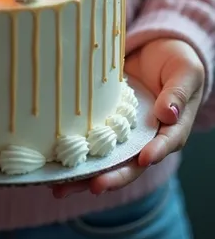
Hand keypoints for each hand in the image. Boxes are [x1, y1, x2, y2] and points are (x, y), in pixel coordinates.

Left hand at [53, 38, 204, 198]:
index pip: (165, 144)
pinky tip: (52, 163)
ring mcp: (124, 133)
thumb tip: (168, 113)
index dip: (154, 153)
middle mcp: (147, 138)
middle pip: (131, 164)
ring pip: (106, 159)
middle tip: (93, 186)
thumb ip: (178, 93)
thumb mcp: (186, 73)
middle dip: (112, 177)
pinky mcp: (104, 123)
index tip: (143, 158)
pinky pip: (90, 141)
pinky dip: (73, 152)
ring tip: (60, 187)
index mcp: (172, 129)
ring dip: (84, 175)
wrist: (156, 51)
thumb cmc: (177, 62)